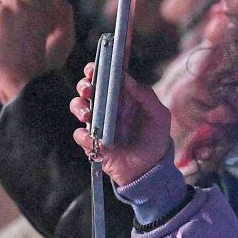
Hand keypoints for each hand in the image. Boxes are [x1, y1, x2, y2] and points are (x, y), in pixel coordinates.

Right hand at [70, 64, 171, 185]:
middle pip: (88, 87)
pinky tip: (94, 138)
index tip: (94, 67)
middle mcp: (108, 106)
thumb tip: (128, 79)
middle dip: (84, 84)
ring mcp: (98, 123)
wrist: (150, 170)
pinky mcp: (92, 141)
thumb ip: (146, 95)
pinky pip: (80, 134)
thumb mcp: (158, 115)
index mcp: (123, 96)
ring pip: (78, 106)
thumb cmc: (155, 138)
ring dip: (79, 106)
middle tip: (89, 88)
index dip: (98, 68)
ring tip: (88, 114)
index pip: (107, 76)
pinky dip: (83, 134)